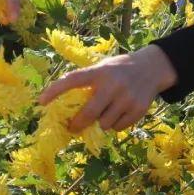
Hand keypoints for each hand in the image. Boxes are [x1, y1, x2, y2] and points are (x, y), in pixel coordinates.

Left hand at [37, 45, 177, 132]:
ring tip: (104, 113)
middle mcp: (112, 84)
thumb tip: (67, 109)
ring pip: (104, 124)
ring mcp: (127, 98)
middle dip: (77, 124)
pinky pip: (119, 127)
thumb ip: (88, 83)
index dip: (55, 90)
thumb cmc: (119, 69)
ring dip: (100, 123)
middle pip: (89, 113)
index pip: (73, 80)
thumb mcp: (102, 67)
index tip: (41, 102)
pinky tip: (119, 113)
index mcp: (99, 71)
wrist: (152, 67)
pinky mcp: (139, 109)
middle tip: (72, 127)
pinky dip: (115, 125)